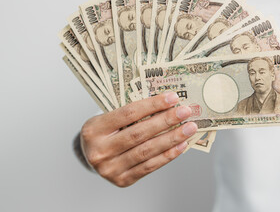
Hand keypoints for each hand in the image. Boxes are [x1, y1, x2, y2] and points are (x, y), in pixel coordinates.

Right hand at [80, 92, 197, 186]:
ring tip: (189, 128)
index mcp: (93, 129)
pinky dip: (167, 155)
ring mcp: (110, 168)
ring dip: (172, 138)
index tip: (172, 98)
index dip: (152, 105)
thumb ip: (130, 114)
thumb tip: (165, 105)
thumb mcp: (108, 118)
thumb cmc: (103, 133)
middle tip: (185, 112)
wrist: (90, 157)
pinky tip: (181, 145)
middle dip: (165, 121)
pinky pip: (149, 166)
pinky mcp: (122, 180)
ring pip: (147, 151)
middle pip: (139, 133)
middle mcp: (99, 151)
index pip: (127, 113)